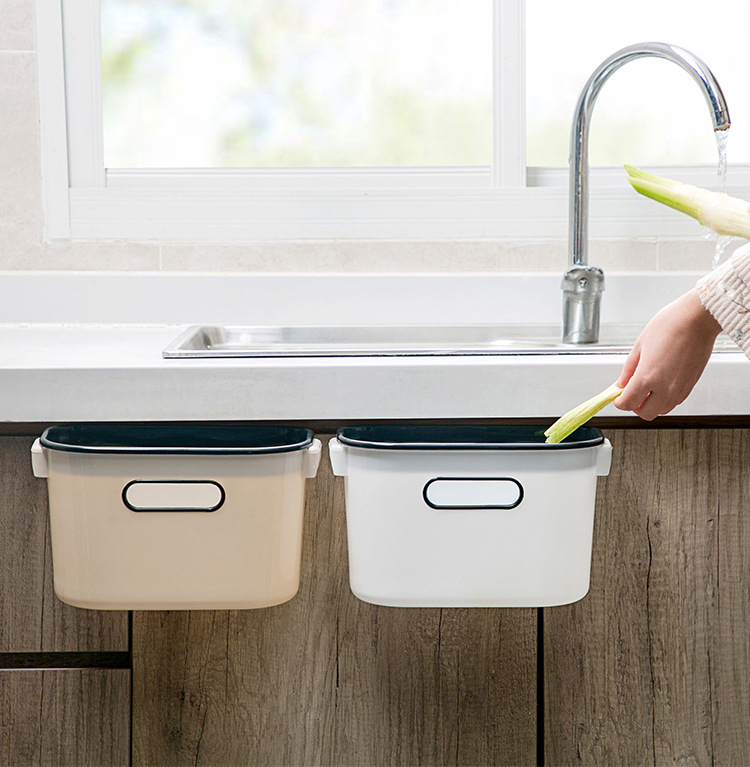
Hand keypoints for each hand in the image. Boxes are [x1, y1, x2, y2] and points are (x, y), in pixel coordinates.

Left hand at [614, 288, 721, 419]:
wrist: (697, 319)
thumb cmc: (670, 325)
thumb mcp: (639, 346)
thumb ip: (628, 370)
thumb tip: (621, 383)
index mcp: (648, 377)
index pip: (627, 403)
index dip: (619, 401)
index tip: (618, 396)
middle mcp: (665, 387)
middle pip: (645, 414)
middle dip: (635, 406)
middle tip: (631, 393)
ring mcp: (680, 388)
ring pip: (662, 410)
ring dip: (651, 404)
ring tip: (647, 388)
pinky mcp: (691, 386)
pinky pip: (675, 402)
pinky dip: (665, 399)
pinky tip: (661, 384)